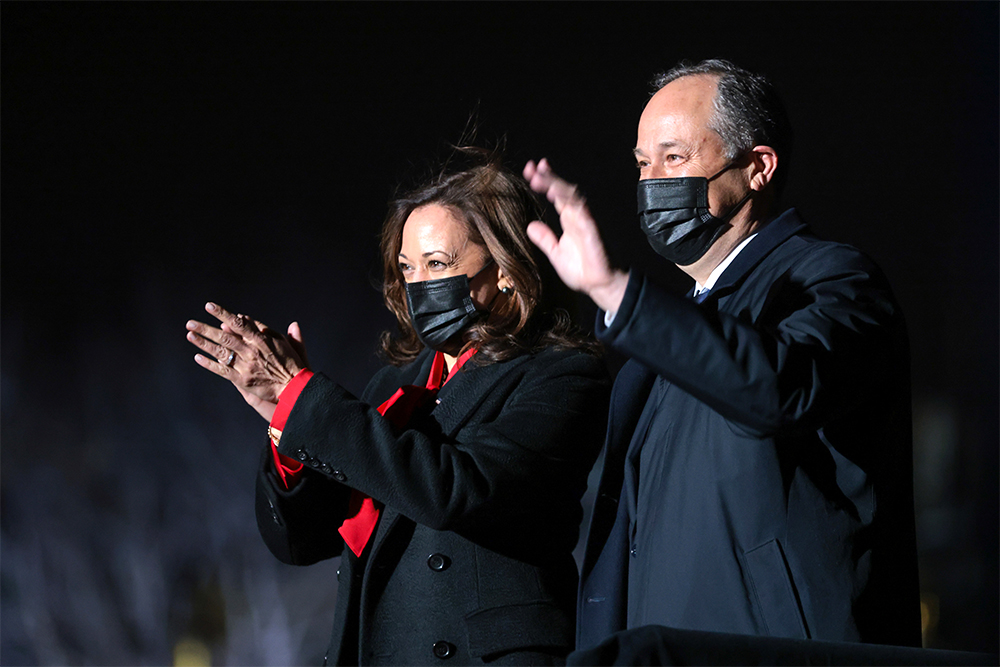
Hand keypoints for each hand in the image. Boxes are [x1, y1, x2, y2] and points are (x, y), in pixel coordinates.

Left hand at [186, 302, 307, 408]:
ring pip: (221, 353)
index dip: (222, 314)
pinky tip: (198, 357)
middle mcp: (251, 351)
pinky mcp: (243, 380)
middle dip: (206, 329)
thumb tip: (245, 317)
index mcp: (260, 339)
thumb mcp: (281, 340)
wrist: (294, 386)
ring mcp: (246, 366)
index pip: (238, 323)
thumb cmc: (290, 362)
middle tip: (190, 323)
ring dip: (204, 344)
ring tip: (190, 335)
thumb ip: (262, 328)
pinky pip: (222, 371)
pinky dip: (209, 364)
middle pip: (224, 337)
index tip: (209, 307)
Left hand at [523, 158, 628, 312]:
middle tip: (532, 167)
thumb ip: (545, 239)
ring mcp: (585, 220)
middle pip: (563, 188)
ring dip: (556, 183)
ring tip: (539, 176)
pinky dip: (569, 201)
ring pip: (572, 195)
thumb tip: (530, 226)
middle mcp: (577, 215)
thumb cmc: (582, 269)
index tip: (530, 171)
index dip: (544, 181)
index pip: (556, 194)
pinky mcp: (591, 229)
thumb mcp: (556, 253)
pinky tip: (555, 194)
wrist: (599, 285)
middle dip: (548, 176)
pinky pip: (581, 210)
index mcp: (569, 218)